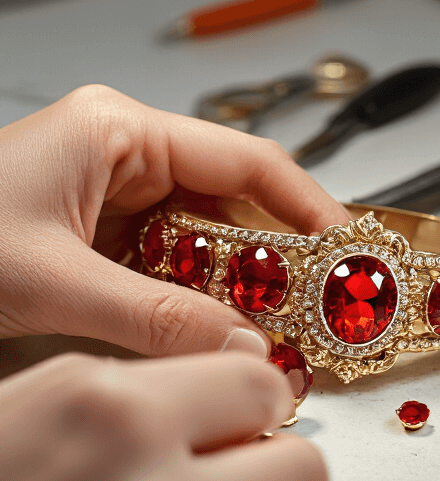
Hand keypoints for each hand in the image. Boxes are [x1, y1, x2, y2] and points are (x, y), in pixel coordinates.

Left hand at [0, 83, 349, 356]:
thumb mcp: (51, 282)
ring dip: (238, 291)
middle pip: (230, 205)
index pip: (244, 160)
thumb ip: (154, 318)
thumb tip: (241, 350)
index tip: (349, 254)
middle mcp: (118, 157)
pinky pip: (165, 271)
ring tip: (281, 335)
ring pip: (201, 244)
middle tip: (323, 315)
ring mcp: (105, 199)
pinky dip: (194, 306)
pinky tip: (218, 339)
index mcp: (115, 131)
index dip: (306, 208)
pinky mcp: (92, 241)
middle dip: (278, 262)